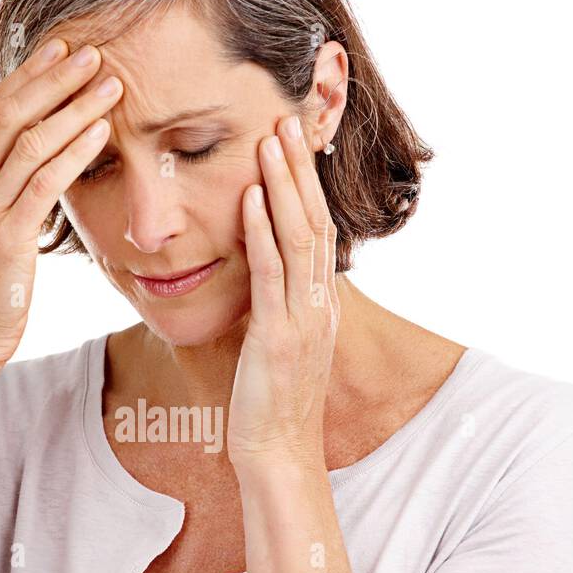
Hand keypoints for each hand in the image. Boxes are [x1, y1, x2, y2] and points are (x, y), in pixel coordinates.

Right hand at [0, 39, 122, 367]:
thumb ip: (6, 193)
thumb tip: (33, 165)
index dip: (27, 74)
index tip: (62, 47)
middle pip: (10, 112)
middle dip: (52, 76)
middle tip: (92, 48)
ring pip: (30, 141)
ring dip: (73, 106)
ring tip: (110, 82)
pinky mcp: (6, 238)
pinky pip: (43, 184)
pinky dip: (74, 153)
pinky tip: (102, 132)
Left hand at [227, 115, 339, 471]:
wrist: (278, 453)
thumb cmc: (270, 403)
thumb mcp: (275, 344)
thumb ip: (273, 304)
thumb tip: (256, 273)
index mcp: (320, 305)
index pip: (319, 231)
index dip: (308, 186)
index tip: (293, 144)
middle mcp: (319, 305)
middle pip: (315, 222)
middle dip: (299, 170)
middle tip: (286, 119)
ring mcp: (303, 319)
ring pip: (299, 238)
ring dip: (284, 186)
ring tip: (270, 141)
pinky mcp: (277, 337)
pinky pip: (272, 275)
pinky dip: (263, 233)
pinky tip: (252, 198)